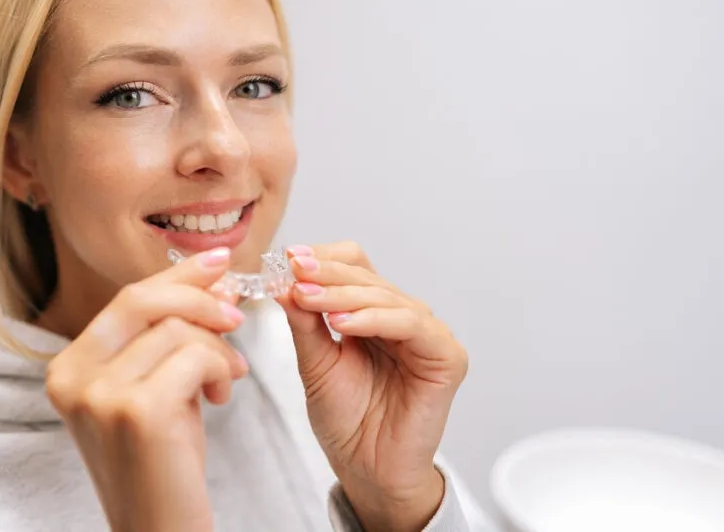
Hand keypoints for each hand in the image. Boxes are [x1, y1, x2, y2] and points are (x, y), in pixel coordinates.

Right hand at [46, 247, 247, 531]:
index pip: (124, 300)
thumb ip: (167, 337)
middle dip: (199, 298)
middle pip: (143, 300)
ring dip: (218, 349)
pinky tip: (220, 397)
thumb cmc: (161, 465)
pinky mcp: (136, 410)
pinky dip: (220, 369)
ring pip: (177, 330)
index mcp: (67, 369)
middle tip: (237, 314)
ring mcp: (99, 394)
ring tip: (226, 379)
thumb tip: (212, 281)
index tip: (216, 263)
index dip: (176, 276)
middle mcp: (72, 377)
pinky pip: (196, 357)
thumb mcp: (152, 389)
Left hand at [278, 242, 468, 531]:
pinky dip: (374, 318)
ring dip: (343, 294)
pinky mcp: (446, 357)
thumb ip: (304, 323)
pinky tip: (342, 322)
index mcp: (373, 313)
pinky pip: (411, 324)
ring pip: (385, 296)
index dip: (323, 259)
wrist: (368, 471)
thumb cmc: (347, 421)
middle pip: (367, 276)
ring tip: (308, 298)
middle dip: (326, 274)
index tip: (288, 259)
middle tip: (293, 272)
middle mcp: (402, 317)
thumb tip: (284, 282)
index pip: (353, 266)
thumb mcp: (315, 364)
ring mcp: (427, 335)